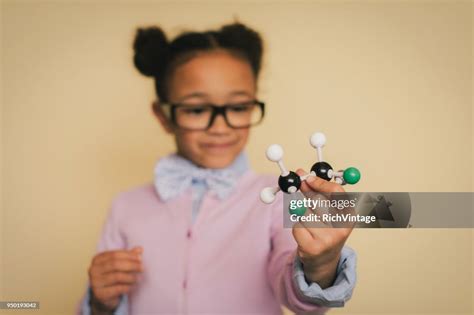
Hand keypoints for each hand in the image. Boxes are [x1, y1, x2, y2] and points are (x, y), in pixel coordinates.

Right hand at [88, 246, 142, 312]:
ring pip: (117, 277)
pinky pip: (117, 289)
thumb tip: (140, 249)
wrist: (105, 295)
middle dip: (131, 265)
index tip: (140, 258)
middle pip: (115, 264)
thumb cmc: (113, 275)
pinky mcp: (100, 294)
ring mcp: (95, 282)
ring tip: (138, 278)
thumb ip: (129, 255)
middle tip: (142, 268)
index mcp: (97, 259)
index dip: (129, 255)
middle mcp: (93, 270)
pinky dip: (128, 287)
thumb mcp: (120, 264)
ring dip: (131, 277)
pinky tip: (133, 286)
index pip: (115, 254)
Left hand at [292, 169, 353, 288]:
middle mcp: (342, 228)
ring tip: (309, 224)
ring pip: (304, 214)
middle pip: (318, 201)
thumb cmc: (325, 229)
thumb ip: (316, 191)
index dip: (320, 183)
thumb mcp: (327, 210)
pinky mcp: (312, 248)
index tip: (306, 178)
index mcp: (349, 216)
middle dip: (306, 195)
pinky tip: (305, 234)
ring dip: (301, 214)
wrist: (323, 259)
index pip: (337, 193)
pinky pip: (296, 226)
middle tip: (299, 189)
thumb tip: (303, 174)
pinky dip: (296, 226)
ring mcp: (327, 239)